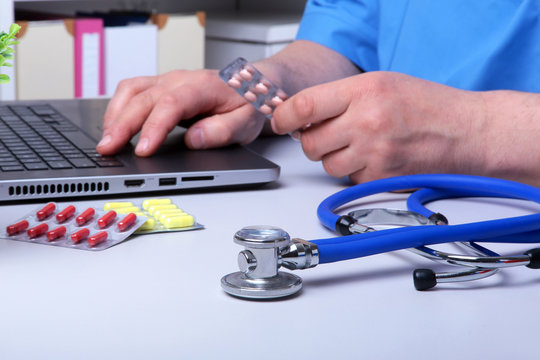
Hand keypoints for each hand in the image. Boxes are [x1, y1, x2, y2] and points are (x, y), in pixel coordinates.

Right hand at [97, 69, 265, 155]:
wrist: (251, 84)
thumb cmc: (247, 103)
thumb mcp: (246, 122)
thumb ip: (222, 131)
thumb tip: (194, 140)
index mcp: (203, 87)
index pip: (171, 104)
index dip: (154, 127)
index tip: (143, 150)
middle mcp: (181, 79)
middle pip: (143, 97)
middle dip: (122, 124)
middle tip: (107, 149)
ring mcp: (168, 80)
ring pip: (131, 90)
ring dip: (115, 114)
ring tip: (106, 141)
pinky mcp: (160, 85)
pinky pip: (132, 90)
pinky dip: (118, 108)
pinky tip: (114, 126)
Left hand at [271, 71, 491, 182]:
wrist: (468, 133)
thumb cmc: (428, 105)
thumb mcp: (381, 84)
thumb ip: (341, 98)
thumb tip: (302, 116)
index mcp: (363, 91)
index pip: (303, 107)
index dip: (283, 117)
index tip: (280, 121)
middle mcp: (366, 122)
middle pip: (310, 144)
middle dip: (312, 142)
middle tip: (329, 135)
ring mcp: (374, 154)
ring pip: (327, 166)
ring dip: (336, 158)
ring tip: (362, 145)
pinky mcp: (382, 179)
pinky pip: (350, 180)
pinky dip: (358, 173)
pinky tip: (378, 159)